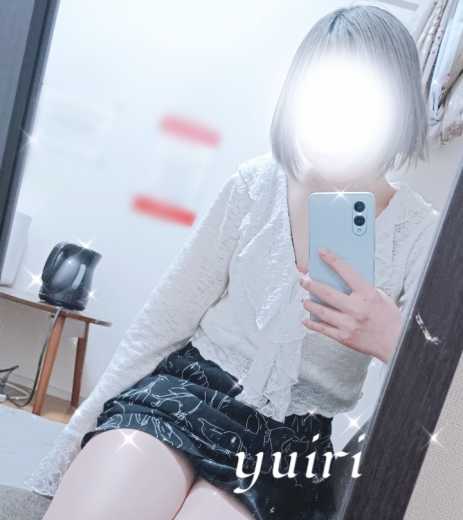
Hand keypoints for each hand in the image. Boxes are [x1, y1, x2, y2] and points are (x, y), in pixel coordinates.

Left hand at [300, 248, 401, 362]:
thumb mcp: (381, 297)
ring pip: (321, 311)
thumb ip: (363, 289)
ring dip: (309, 304)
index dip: (332, 260)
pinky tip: (306, 320)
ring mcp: (348, 324)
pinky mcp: (344, 337)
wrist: (396, 343)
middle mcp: (356, 308)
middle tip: (304, 280)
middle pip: (327, 293)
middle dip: (311, 285)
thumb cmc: (389, 319)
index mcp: (368, 295)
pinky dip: (313, 324)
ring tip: (305, 300)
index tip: (322, 253)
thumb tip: (343, 280)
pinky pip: (323, 329)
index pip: (347, 272)